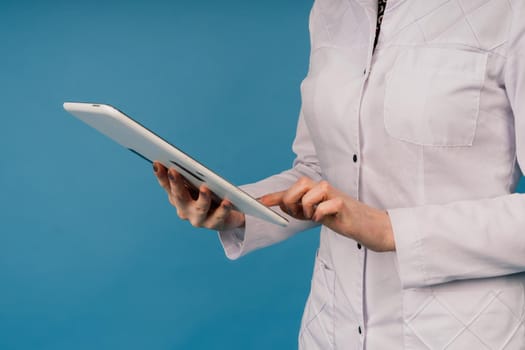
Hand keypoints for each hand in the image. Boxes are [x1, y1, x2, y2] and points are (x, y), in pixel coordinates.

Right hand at [153, 161, 244, 230]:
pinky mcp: (214, 224)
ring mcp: (198, 219)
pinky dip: (223, 209)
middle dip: (176, 184)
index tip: (157, 163)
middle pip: (179, 197)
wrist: (229, 215)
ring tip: (205, 188)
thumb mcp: (198, 184)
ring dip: (202, 198)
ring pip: (199, 209)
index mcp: (177, 199)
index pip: (167, 186)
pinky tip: (226, 201)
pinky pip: (219, 216)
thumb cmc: (210, 196)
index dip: (161, 176)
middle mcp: (184, 210)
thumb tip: (182, 160)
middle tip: (174, 171)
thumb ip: (190, 176)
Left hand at [259, 177, 394, 251]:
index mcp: (315, 190)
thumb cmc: (342, 219)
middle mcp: (323, 187)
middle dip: (292, 202)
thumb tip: (281, 206)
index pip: (290, 190)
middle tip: (301, 214)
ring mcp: (334, 194)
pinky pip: (324, 205)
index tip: (257, 203)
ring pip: (309, 193)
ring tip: (315, 217)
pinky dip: (319, 213)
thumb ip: (300, 209)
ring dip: (306, 208)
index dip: (273, 196)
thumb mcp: (316, 214)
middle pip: (298, 185)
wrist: (369, 226)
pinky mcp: (344, 204)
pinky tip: (323, 219)